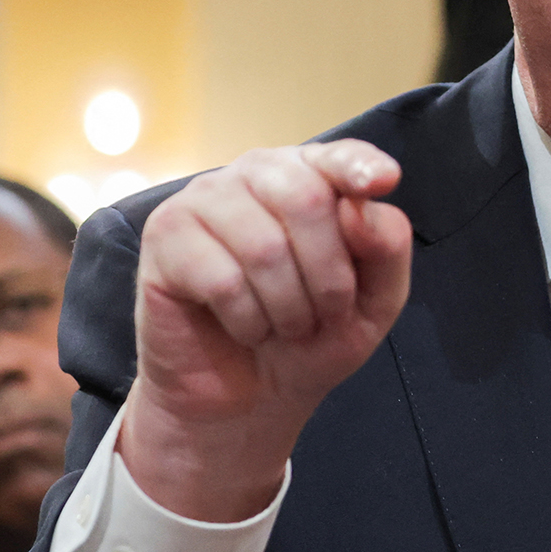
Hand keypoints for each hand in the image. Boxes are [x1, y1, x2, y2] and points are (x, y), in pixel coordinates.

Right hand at [117, 140, 413, 520]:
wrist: (250, 395)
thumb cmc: (315, 336)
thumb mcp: (375, 301)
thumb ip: (386, 247)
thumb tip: (362, 204)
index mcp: (311, 176)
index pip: (338, 156)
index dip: (359, 166)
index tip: (384, 180)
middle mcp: (256, 174)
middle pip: (307, 198)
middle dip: (329, 275)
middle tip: (325, 314)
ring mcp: (204, 199)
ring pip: (264, 247)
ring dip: (289, 307)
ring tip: (284, 325)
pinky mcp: (164, 236)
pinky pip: (222, 280)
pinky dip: (248, 320)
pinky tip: (245, 327)